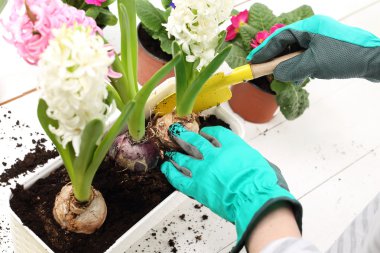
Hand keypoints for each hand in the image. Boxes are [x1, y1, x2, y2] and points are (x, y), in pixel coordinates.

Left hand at [161, 123, 301, 250]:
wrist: (253, 198)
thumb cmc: (260, 182)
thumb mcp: (257, 160)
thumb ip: (245, 156)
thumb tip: (243, 158)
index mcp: (231, 146)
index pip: (216, 133)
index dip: (208, 132)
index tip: (205, 133)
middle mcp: (214, 154)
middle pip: (195, 141)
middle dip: (184, 135)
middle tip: (176, 132)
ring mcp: (203, 170)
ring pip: (184, 158)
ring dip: (175, 154)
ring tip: (170, 152)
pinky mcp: (196, 186)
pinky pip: (179, 178)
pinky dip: (170, 172)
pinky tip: (166, 167)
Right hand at [247, 15, 379, 81]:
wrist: (374, 60)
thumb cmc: (345, 56)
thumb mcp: (313, 64)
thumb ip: (290, 68)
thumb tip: (275, 73)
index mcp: (309, 27)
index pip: (280, 37)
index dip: (264, 50)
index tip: (253, 61)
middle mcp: (313, 31)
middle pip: (286, 44)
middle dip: (275, 59)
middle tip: (263, 70)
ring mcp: (320, 40)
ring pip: (295, 52)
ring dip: (287, 65)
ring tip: (281, 77)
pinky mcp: (325, 50)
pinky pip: (305, 58)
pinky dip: (299, 67)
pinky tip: (298, 77)